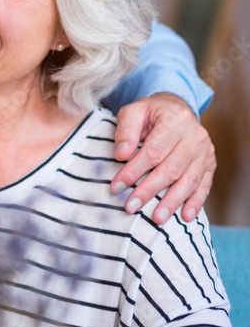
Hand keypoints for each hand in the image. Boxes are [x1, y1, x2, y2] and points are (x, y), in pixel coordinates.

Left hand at [111, 93, 215, 224]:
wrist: (175, 108)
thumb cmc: (150, 113)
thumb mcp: (133, 111)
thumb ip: (125, 130)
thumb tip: (121, 154)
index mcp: (176, 120)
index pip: (153, 152)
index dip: (133, 171)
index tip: (116, 187)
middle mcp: (195, 136)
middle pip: (171, 169)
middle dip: (149, 190)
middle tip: (130, 207)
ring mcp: (205, 151)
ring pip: (189, 180)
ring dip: (172, 201)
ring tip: (156, 218)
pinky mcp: (210, 163)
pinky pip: (204, 185)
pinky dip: (195, 202)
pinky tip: (185, 216)